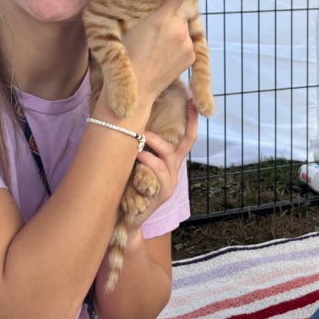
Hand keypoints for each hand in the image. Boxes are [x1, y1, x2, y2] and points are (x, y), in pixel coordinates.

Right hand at [123, 0, 195, 100]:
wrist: (138, 87)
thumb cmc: (128, 55)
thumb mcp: (130, 26)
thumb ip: (148, 10)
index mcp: (162, 18)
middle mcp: (179, 28)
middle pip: (180, 12)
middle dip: (171, 16)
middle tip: (156, 28)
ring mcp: (188, 43)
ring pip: (184, 28)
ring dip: (176, 31)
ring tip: (158, 44)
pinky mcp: (193, 55)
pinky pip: (188, 42)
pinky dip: (179, 44)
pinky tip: (164, 53)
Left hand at [128, 101, 198, 230]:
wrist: (126, 218)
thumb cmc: (128, 186)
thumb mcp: (137, 163)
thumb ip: (140, 146)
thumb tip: (132, 120)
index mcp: (171, 162)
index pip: (187, 138)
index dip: (192, 120)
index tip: (192, 100)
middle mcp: (174, 170)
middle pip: (181, 144)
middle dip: (161, 133)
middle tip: (141, 129)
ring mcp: (171, 182)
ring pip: (166, 156)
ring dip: (150, 146)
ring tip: (134, 146)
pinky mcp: (164, 193)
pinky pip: (159, 172)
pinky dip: (147, 163)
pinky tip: (135, 162)